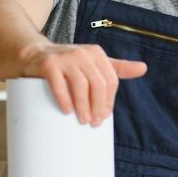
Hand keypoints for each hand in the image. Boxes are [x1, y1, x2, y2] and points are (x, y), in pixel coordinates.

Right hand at [22, 43, 146, 126]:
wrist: (33, 55)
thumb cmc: (68, 64)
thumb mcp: (93, 63)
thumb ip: (117, 67)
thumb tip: (144, 68)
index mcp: (96, 53)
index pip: (110, 81)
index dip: (109, 102)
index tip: (103, 117)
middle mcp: (83, 53)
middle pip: (98, 84)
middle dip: (98, 107)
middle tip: (94, 124)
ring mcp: (65, 57)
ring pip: (81, 85)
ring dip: (83, 107)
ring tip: (83, 121)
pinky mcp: (48, 64)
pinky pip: (59, 84)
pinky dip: (64, 100)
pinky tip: (67, 112)